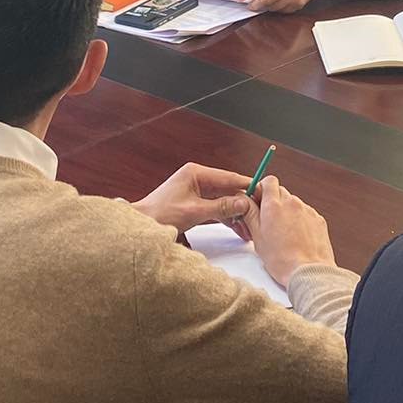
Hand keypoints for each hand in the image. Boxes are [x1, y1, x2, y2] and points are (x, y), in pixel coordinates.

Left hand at [132, 161, 257, 233]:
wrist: (141, 227)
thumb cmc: (160, 215)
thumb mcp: (194, 212)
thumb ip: (221, 207)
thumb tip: (243, 203)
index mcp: (195, 173)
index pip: (228, 177)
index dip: (247, 185)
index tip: (262, 191)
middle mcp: (197, 179)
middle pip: (228, 189)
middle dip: (243, 204)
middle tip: (259, 214)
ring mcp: (196, 191)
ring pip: (224, 201)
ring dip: (236, 214)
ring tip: (250, 228)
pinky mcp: (195, 204)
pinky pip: (216, 209)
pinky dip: (226, 218)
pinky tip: (238, 229)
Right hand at [249, 176, 336, 284]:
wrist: (309, 272)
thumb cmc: (282, 260)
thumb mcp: (258, 238)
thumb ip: (250, 214)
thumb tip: (244, 201)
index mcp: (274, 206)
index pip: (268, 181)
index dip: (262, 189)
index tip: (258, 201)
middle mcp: (292, 203)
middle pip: (281, 191)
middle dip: (273, 202)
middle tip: (268, 220)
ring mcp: (307, 210)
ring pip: (293, 203)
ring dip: (287, 212)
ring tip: (284, 234)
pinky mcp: (318, 219)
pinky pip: (306, 213)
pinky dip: (300, 220)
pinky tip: (296, 237)